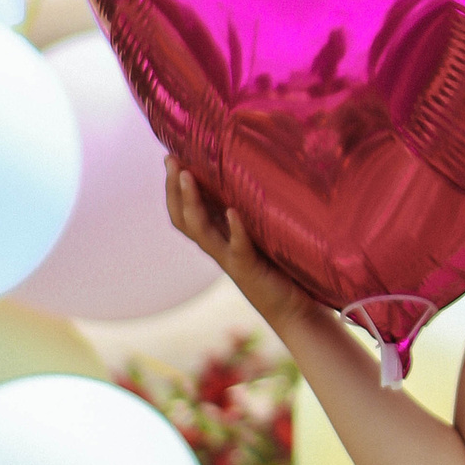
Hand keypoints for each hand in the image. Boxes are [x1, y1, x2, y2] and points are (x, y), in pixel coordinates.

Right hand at [164, 160, 308, 329]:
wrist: (294, 308)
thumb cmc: (278, 267)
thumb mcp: (258, 234)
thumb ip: (247, 212)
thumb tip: (246, 175)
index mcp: (217, 237)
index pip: (183, 211)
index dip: (173, 187)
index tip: (170, 156)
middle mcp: (218, 247)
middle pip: (183, 218)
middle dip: (174, 188)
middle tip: (171, 160)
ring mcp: (230, 259)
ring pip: (201, 230)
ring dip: (193, 201)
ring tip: (189, 175)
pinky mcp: (250, 268)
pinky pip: (238, 247)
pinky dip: (235, 228)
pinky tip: (233, 211)